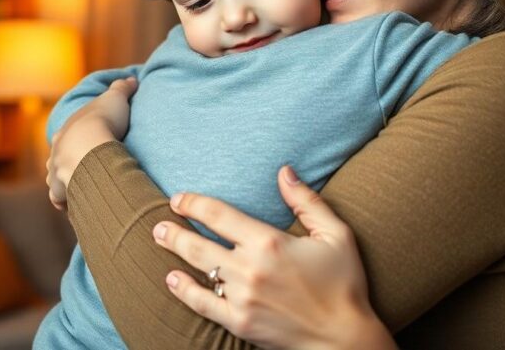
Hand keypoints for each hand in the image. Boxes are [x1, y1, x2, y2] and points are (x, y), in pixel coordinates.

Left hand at [46, 77, 137, 209]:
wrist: (90, 144)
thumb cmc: (102, 121)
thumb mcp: (114, 99)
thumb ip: (122, 89)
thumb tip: (132, 79)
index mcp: (65, 132)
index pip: (66, 138)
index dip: (75, 142)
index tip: (85, 146)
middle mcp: (56, 152)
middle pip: (58, 160)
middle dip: (67, 165)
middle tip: (83, 170)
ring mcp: (56, 172)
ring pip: (56, 180)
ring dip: (66, 184)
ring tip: (81, 190)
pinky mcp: (61, 190)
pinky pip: (61, 200)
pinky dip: (67, 204)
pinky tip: (78, 206)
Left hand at [152, 166, 395, 349]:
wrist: (345, 338)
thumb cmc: (344, 283)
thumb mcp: (335, 234)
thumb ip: (306, 200)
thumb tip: (283, 171)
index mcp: (270, 241)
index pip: (218, 214)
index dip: (194, 203)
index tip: (179, 199)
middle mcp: (250, 267)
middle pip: (198, 242)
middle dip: (174, 229)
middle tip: (159, 222)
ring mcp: (242, 297)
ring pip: (197, 269)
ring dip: (174, 252)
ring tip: (160, 240)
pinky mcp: (240, 322)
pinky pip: (203, 304)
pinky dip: (184, 291)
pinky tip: (173, 280)